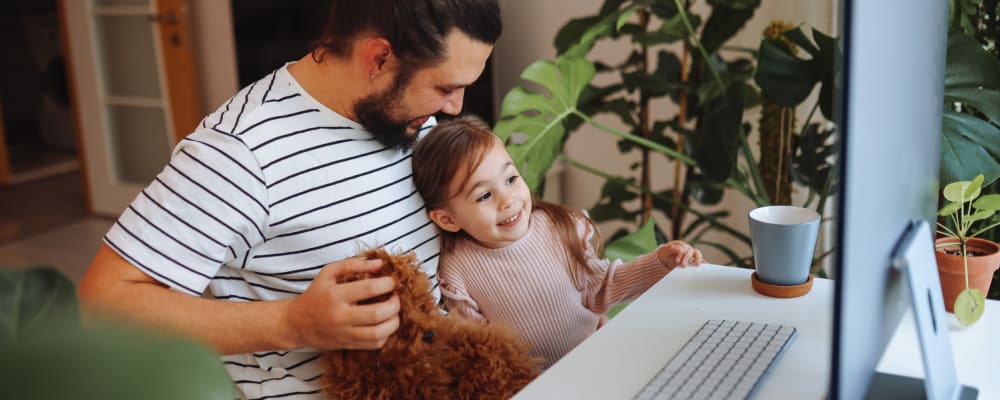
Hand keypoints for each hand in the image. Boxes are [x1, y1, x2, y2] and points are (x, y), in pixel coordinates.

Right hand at [285, 257, 399, 349]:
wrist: (297, 324)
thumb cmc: (315, 295)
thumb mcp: (327, 273)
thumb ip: (352, 264)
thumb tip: (379, 263)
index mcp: (335, 295)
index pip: (369, 288)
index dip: (387, 284)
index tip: (391, 282)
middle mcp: (340, 316)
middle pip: (377, 314)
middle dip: (394, 304)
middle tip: (395, 297)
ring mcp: (344, 333)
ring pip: (378, 333)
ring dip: (394, 322)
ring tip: (393, 312)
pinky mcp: (348, 345)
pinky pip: (374, 344)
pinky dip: (386, 334)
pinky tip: (384, 324)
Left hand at [656, 241, 703, 267]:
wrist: (665, 259)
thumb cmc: (665, 254)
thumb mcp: (665, 251)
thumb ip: (671, 249)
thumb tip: (681, 249)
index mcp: (681, 245)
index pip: (684, 248)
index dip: (681, 254)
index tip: (677, 261)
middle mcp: (687, 249)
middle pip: (691, 251)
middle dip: (687, 258)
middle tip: (683, 265)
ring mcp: (691, 255)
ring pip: (697, 254)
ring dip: (697, 259)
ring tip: (697, 264)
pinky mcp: (693, 260)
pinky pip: (699, 260)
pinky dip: (703, 262)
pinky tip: (705, 266)